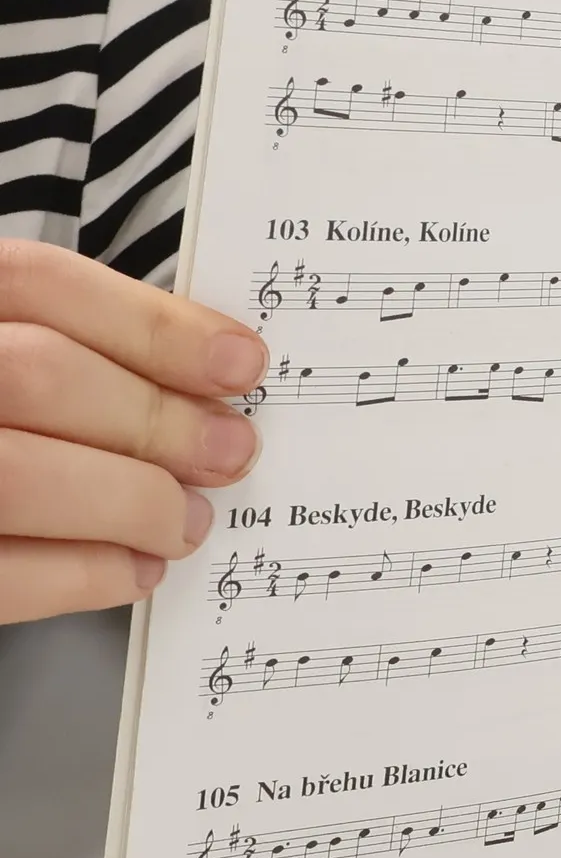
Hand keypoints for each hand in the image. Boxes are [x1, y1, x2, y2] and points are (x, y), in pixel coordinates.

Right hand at [0, 240, 263, 624]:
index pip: (36, 283)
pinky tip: (131, 569)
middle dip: (155, 421)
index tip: (241, 362)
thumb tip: (204, 376)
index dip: (152, 323)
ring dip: (130, 504)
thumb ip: (60, 341)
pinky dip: (79, 574)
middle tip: (230, 452)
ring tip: (186, 520)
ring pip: (18, 476)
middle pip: (38, 376)